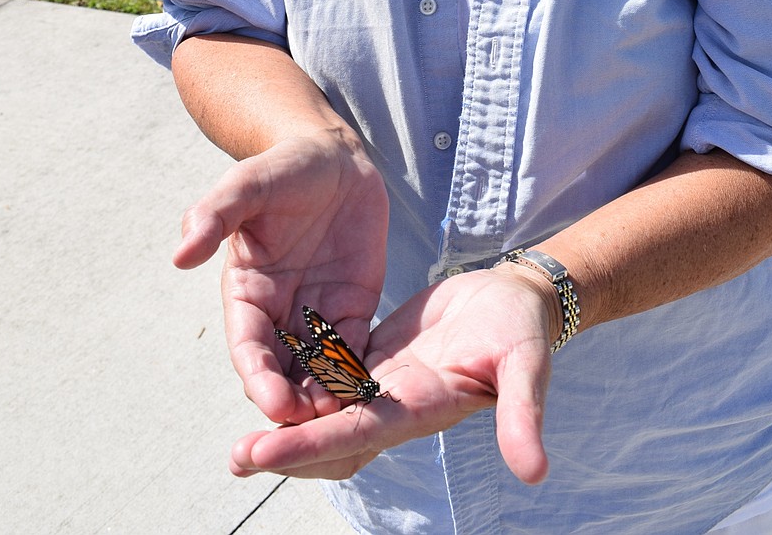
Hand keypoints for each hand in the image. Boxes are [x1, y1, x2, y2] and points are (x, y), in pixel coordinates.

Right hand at [173, 130, 388, 424]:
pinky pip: (355, 350)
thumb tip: (180, 254)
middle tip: (315, 429)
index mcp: (246, 290)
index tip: (273, 404)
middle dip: (294, 404)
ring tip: (346, 422)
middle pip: (282, 371)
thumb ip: (214, 215)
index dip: (259, 377)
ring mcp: (317, 312)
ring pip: (318, 370)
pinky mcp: (353, 307)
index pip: (249, 346)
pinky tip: (373, 397)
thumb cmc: (283, 168)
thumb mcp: (247, 183)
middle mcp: (279, 311)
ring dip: (327, 398)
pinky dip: (358, 376)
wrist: (333, 157)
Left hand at [229, 263, 558, 485]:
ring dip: (288, 424)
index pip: (353, 435)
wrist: (519, 300)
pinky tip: (271, 378)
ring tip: (243, 438)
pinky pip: (335, 374)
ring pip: (327, 411)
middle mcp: (395, 404)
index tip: (261, 451)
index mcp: (420, 408)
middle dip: (285, 450)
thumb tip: (535, 471)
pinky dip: (305, 383)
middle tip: (236, 457)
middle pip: (330, 438)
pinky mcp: (380, 355)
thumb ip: (522, 414)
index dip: (308, 446)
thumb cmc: (523, 329)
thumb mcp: (525, 366)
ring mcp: (385, 382)